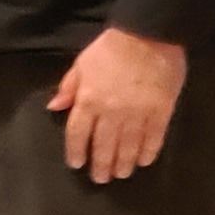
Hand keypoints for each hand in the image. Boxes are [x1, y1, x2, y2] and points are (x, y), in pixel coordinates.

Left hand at [51, 26, 187, 182]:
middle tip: (100, 179)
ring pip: (128, 146)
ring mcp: (138, 114)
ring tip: (121, 174)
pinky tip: (144, 161)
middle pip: (103, 145)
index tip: (76, 164)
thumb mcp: (82, 64)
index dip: (76, 150)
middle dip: (101, 164)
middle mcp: (111, 112)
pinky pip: (154, 137)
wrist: (148, 36)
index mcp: (89, 100)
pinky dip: (149, 151)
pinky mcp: (161, 112)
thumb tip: (53, 107)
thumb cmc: (110, 48)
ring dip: (124, 163)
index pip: (77, 133)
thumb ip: (69, 88)